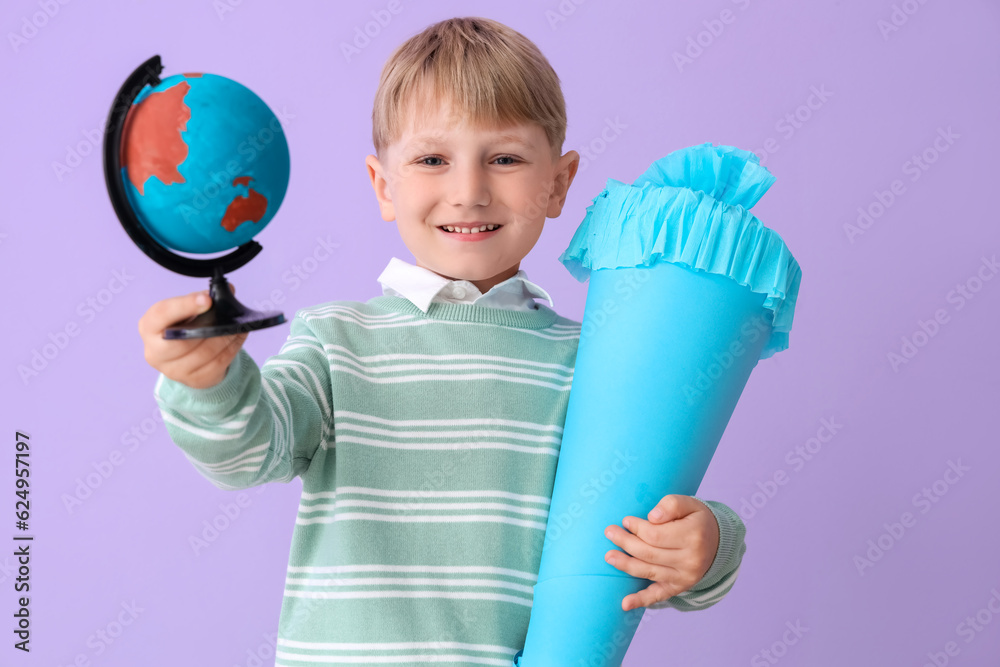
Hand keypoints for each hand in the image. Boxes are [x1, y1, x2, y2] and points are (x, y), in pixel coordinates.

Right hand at [138, 283, 247, 388]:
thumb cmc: (183, 327)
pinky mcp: (193, 380)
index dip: (184, 306)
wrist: (184, 358)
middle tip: (228, 317)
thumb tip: (227, 291)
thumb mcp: (187, 311)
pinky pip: (217, 364)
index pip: (162, 314)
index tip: (207, 300)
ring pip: (204, 353)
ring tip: (238, 326)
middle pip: (182, 341)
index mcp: (149, 326)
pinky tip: (237, 338)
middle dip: (210, 327)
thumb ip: (202, 299)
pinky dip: (231, 349)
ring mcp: (173, 370)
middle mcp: (155, 351)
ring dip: (225, 338)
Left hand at [603, 494, 719, 610]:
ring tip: (609, 556)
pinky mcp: (679, 587)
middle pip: (649, 553)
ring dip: (625, 565)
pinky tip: (625, 604)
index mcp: (693, 536)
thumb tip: (652, 516)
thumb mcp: (690, 504)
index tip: (626, 520)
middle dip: (625, 542)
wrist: (718, 543)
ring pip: (648, 571)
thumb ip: (671, 505)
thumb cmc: (697, 520)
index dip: (637, 527)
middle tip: (609, 532)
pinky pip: (659, 595)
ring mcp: (685, 577)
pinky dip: (641, 600)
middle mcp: (690, 560)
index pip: (655, 535)